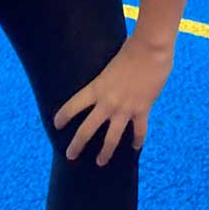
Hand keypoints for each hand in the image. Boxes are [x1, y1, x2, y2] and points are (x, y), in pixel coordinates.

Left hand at [53, 34, 172, 164]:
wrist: (151, 48)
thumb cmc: (132, 47)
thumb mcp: (111, 61)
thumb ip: (108, 74)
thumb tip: (110, 76)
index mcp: (97, 87)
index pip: (73, 106)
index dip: (63, 116)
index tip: (57, 124)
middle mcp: (107, 102)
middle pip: (87, 130)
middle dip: (77, 145)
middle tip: (70, 155)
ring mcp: (125, 108)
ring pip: (111, 138)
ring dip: (105, 153)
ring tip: (100, 162)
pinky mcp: (142, 110)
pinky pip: (139, 130)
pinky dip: (137, 140)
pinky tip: (135, 148)